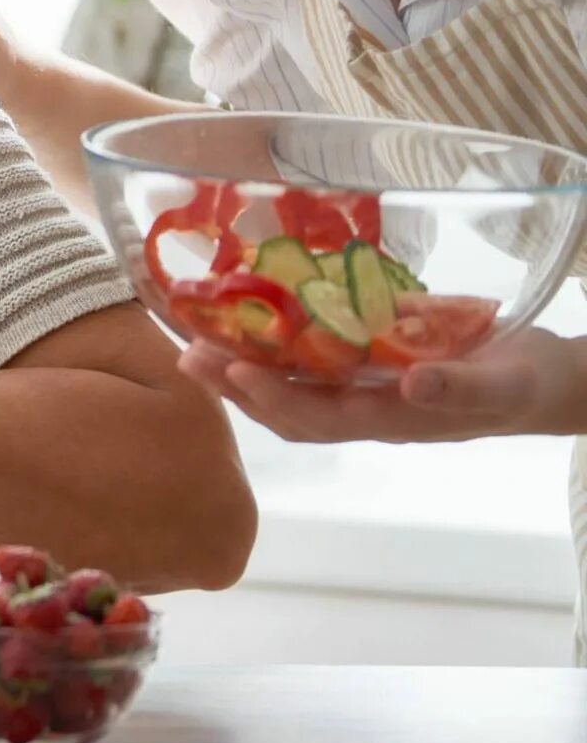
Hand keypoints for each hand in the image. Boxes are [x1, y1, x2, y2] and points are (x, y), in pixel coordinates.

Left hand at [180, 330, 586, 442]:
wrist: (552, 381)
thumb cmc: (528, 383)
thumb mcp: (506, 385)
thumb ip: (462, 388)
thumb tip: (413, 385)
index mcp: (394, 420)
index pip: (319, 416)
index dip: (275, 397)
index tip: (235, 368)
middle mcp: (371, 410)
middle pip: (290, 408)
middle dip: (238, 386)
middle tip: (191, 355)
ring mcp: (369, 390)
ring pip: (295, 388)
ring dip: (247, 369)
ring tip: (202, 341)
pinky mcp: (374, 365)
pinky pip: (316, 363)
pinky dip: (280, 348)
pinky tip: (254, 322)